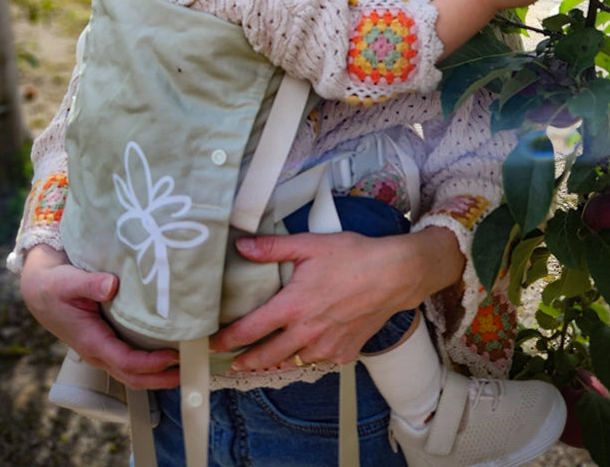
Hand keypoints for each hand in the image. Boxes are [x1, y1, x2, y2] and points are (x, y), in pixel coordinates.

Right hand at [19, 244, 179, 389]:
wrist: (41, 291)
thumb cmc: (55, 286)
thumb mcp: (68, 281)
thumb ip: (89, 283)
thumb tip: (111, 285)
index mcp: (91, 341)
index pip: (125, 362)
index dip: (151, 363)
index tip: (173, 356)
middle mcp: (99, 352)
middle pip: (134, 377)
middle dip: (162, 378)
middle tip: (190, 371)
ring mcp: (103, 351)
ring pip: (133, 373)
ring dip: (159, 374)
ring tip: (187, 364)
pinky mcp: (108, 343)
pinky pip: (131, 360)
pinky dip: (151, 363)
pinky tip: (169, 351)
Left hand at [211, 227, 461, 370]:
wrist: (395, 275)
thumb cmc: (353, 256)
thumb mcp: (310, 245)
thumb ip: (272, 248)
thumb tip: (241, 245)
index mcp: (293, 306)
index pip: (250, 330)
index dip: (227, 340)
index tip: (214, 344)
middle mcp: (306, 332)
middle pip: (266, 356)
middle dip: (245, 361)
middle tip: (232, 364)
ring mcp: (327, 347)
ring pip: (293, 362)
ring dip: (275, 362)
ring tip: (262, 361)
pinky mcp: (345, 353)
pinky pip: (319, 361)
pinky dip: (307, 357)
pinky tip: (304, 350)